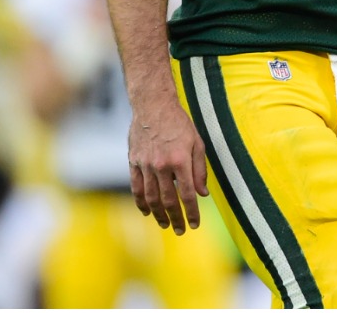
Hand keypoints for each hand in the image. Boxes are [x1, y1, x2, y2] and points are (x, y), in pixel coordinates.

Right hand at [127, 97, 208, 234]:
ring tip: (165, 224)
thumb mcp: (197, 143)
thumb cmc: (179, 124)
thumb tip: (203, 194)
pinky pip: (137, 188)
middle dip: (176, 218)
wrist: (153, 106)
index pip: (187, 194)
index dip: (191, 212)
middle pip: (168, 200)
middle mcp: (162, 165)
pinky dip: (141, 203)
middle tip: (180, 231)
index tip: (195, 224)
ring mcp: (145, 165)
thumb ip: (200, 170)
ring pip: (151, 198)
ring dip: (158, 214)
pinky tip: (147, 212)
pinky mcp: (133, 163)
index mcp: (180, 160)